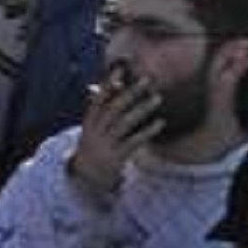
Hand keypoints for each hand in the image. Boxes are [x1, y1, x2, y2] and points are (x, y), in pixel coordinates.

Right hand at [66, 66, 162, 199]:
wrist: (86, 177)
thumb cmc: (95, 144)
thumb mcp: (94, 127)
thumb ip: (103, 107)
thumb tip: (112, 83)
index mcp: (90, 121)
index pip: (99, 99)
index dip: (109, 84)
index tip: (120, 69)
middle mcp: (96, 131)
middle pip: (114, 109)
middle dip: (130, 93)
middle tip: (147, 80)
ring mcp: (106, 144)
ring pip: (124, 123)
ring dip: (142, 109)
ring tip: (157, 98)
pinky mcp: (117, 157)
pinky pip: (134, 142)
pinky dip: (147, 131)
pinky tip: (160, 122)